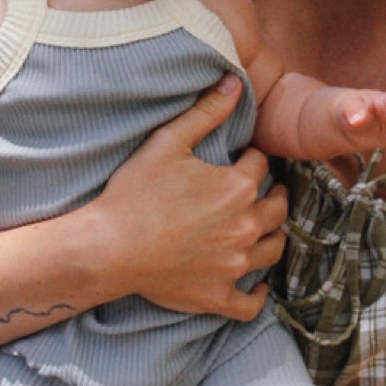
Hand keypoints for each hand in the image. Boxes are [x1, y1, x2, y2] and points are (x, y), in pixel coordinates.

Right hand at [95, 75, 287, 319]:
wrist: (107, 247)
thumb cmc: (135, 193)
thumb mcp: (168, 142)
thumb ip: (206, 111)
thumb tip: (234, 82)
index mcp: (238, 186)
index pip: (260, 163)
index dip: (251, 157)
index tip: (242, 158)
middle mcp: (246, 225)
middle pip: (278, 206)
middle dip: (274, 194)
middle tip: (264, 191)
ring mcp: (235, 264)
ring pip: (274, 250)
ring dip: (273, 236)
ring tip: (264, 229)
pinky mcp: (219, 295)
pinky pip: (252, 304)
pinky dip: (259, 296)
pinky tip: (258, 286)